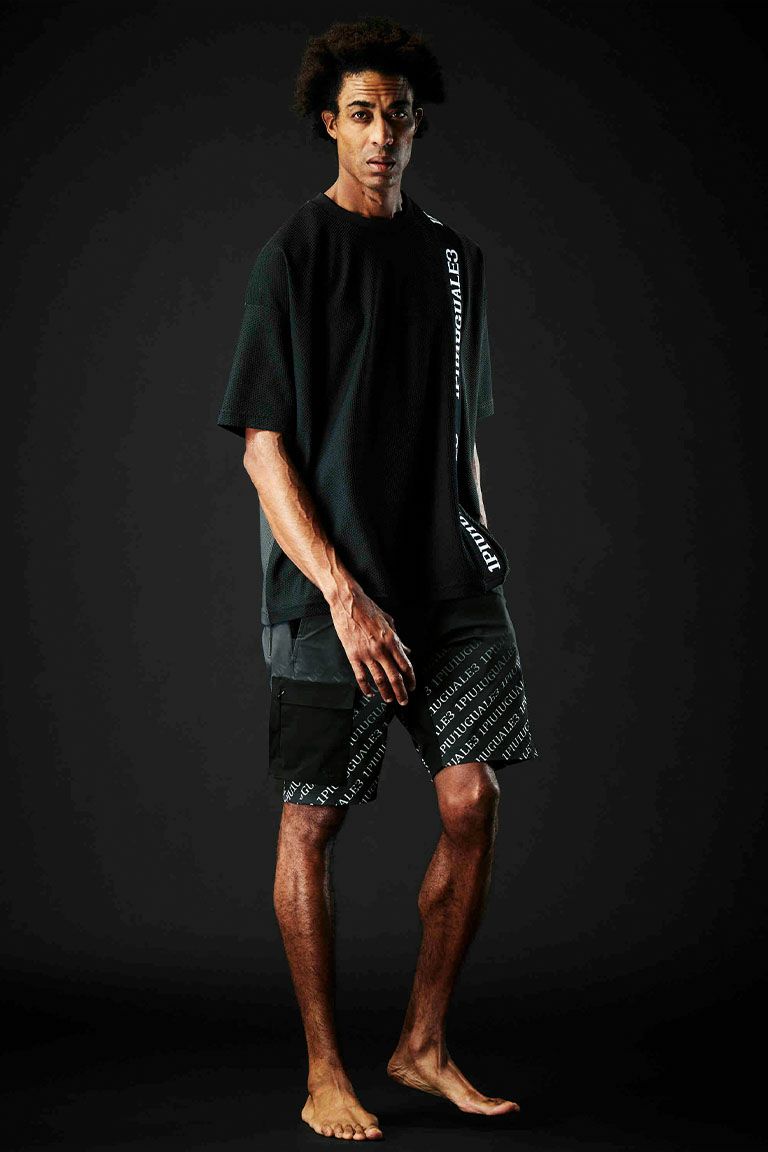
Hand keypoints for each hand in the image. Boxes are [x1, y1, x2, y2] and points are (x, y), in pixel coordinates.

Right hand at [329, 590, 415, 704]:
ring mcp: (366, 654)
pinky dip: (366, 688)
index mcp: (391, 640)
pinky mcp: (353, 655)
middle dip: (401, 692)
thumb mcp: (388, 621)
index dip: (411, 679)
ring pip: (379, 680)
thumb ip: (398, 638)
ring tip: (389, 699)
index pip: (405, 665)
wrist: (348, 603)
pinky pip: (361, 676)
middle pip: (395, 677)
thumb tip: (407, 650)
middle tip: (404, 700)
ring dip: (386, 693)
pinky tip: (370, 693)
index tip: (412, 686)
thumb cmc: (368, 609)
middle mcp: (381, 649)